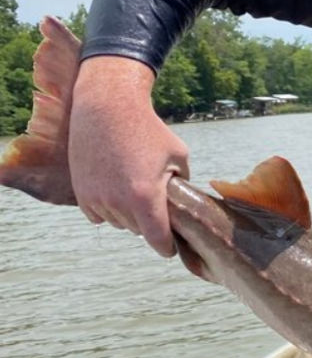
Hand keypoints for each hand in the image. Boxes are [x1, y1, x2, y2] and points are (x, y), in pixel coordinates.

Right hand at [69, 56, 188, 256]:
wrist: (108, 109)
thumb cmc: (149, 130)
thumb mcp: (179, 155)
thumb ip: (182, 183)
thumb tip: (183, 202)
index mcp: (145, 197)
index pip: (158, 240)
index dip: (167, 247)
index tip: (172, 248)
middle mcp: (118, 203)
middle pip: (139, 231)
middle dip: (150, 222)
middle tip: (157, 203)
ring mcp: (97, 199)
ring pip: (119, 223)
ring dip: (129, 215)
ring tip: (135, 188)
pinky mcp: (81, 194)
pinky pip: (98, 215)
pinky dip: (109, 208)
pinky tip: (117, 189)